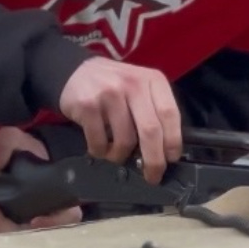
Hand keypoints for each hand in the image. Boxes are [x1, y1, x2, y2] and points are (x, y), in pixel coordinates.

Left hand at [0, 127, 82, 235]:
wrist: (17, 159)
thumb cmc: (26, 151)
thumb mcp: (18, 140)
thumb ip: (6, 143)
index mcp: (61, 199)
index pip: (66, 219)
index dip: (52, 224)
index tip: (34, 220)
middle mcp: (46, 218)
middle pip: (30, 236)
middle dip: (5, 226)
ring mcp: (25, 228)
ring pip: (9, 240)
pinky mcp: (7, 229)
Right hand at [58, 57, 182, 183]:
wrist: (75, 71)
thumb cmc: (115, 85)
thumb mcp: (141, 87)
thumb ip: (153, 110)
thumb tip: (163, 150)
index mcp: (152, 80)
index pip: (170, 113)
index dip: (173, 140)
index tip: (171, 159)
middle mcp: (133, 84)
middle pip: (150, 130)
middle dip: (154, 160)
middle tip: (152, 176)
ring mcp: (109, 94)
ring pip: (124, 140)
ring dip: (121, 156)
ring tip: (116, 153)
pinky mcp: (88, 105)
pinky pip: (99, 142)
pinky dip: (101, 152)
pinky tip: (99, 147)